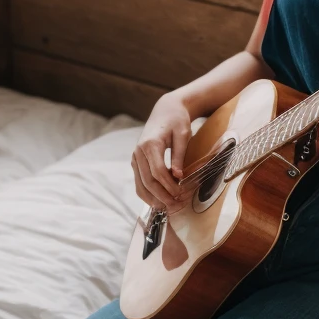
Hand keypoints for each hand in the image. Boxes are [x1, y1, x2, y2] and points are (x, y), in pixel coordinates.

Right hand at [131, 93, 192, 211]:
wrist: (166, 110)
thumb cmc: (177, 121)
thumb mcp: (183, 135)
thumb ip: (179, 156)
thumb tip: (178, 177)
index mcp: (150, 144)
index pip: (157, 171)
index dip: (168, 185)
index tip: (180, 193)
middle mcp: (138, 151)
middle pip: (147, 181)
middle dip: (161, 196)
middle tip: (175, 206)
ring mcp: (135, 157)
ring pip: (140, 184)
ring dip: (153, 198)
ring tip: (167, 208)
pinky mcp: (136, 161)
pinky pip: (139, 181)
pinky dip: (147, 193)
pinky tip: (158, 201)